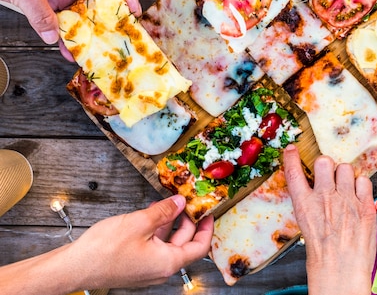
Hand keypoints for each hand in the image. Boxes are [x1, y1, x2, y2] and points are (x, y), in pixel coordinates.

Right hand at [0, 195, 212, 294]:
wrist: (73, 267)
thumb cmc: (103, 250)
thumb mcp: (140, 222)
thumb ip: (164, 211)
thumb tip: (180, 202)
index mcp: (168, 263)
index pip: (200, 247)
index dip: (207, 228)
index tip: (208, 212)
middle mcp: (161, 270)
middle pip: (185, 244)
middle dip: (187, 222)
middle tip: (187, 202)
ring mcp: (148, 270)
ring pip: (168, 245)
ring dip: (170, 224)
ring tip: (167, 204)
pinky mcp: (136, 266)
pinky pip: (154, 248)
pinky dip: (157, 231)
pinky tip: (151, 215)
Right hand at [283, 145, 376, 294]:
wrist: (341, 270)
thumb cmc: (324, 255)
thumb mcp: (308, 226)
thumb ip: (313, 205)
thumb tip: (318, 192)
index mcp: (305, 205)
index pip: (294, 173)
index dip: (291, 158)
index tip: (291, 149)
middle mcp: (324, 198)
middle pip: (324, 162)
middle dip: (327, 166)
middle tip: (329, 176)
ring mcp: (346, 199)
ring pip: (346, 168)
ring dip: (345, 176)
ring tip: (345, 188)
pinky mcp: (365, 205)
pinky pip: (364, 180)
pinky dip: (361, 186)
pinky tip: (358, 196)